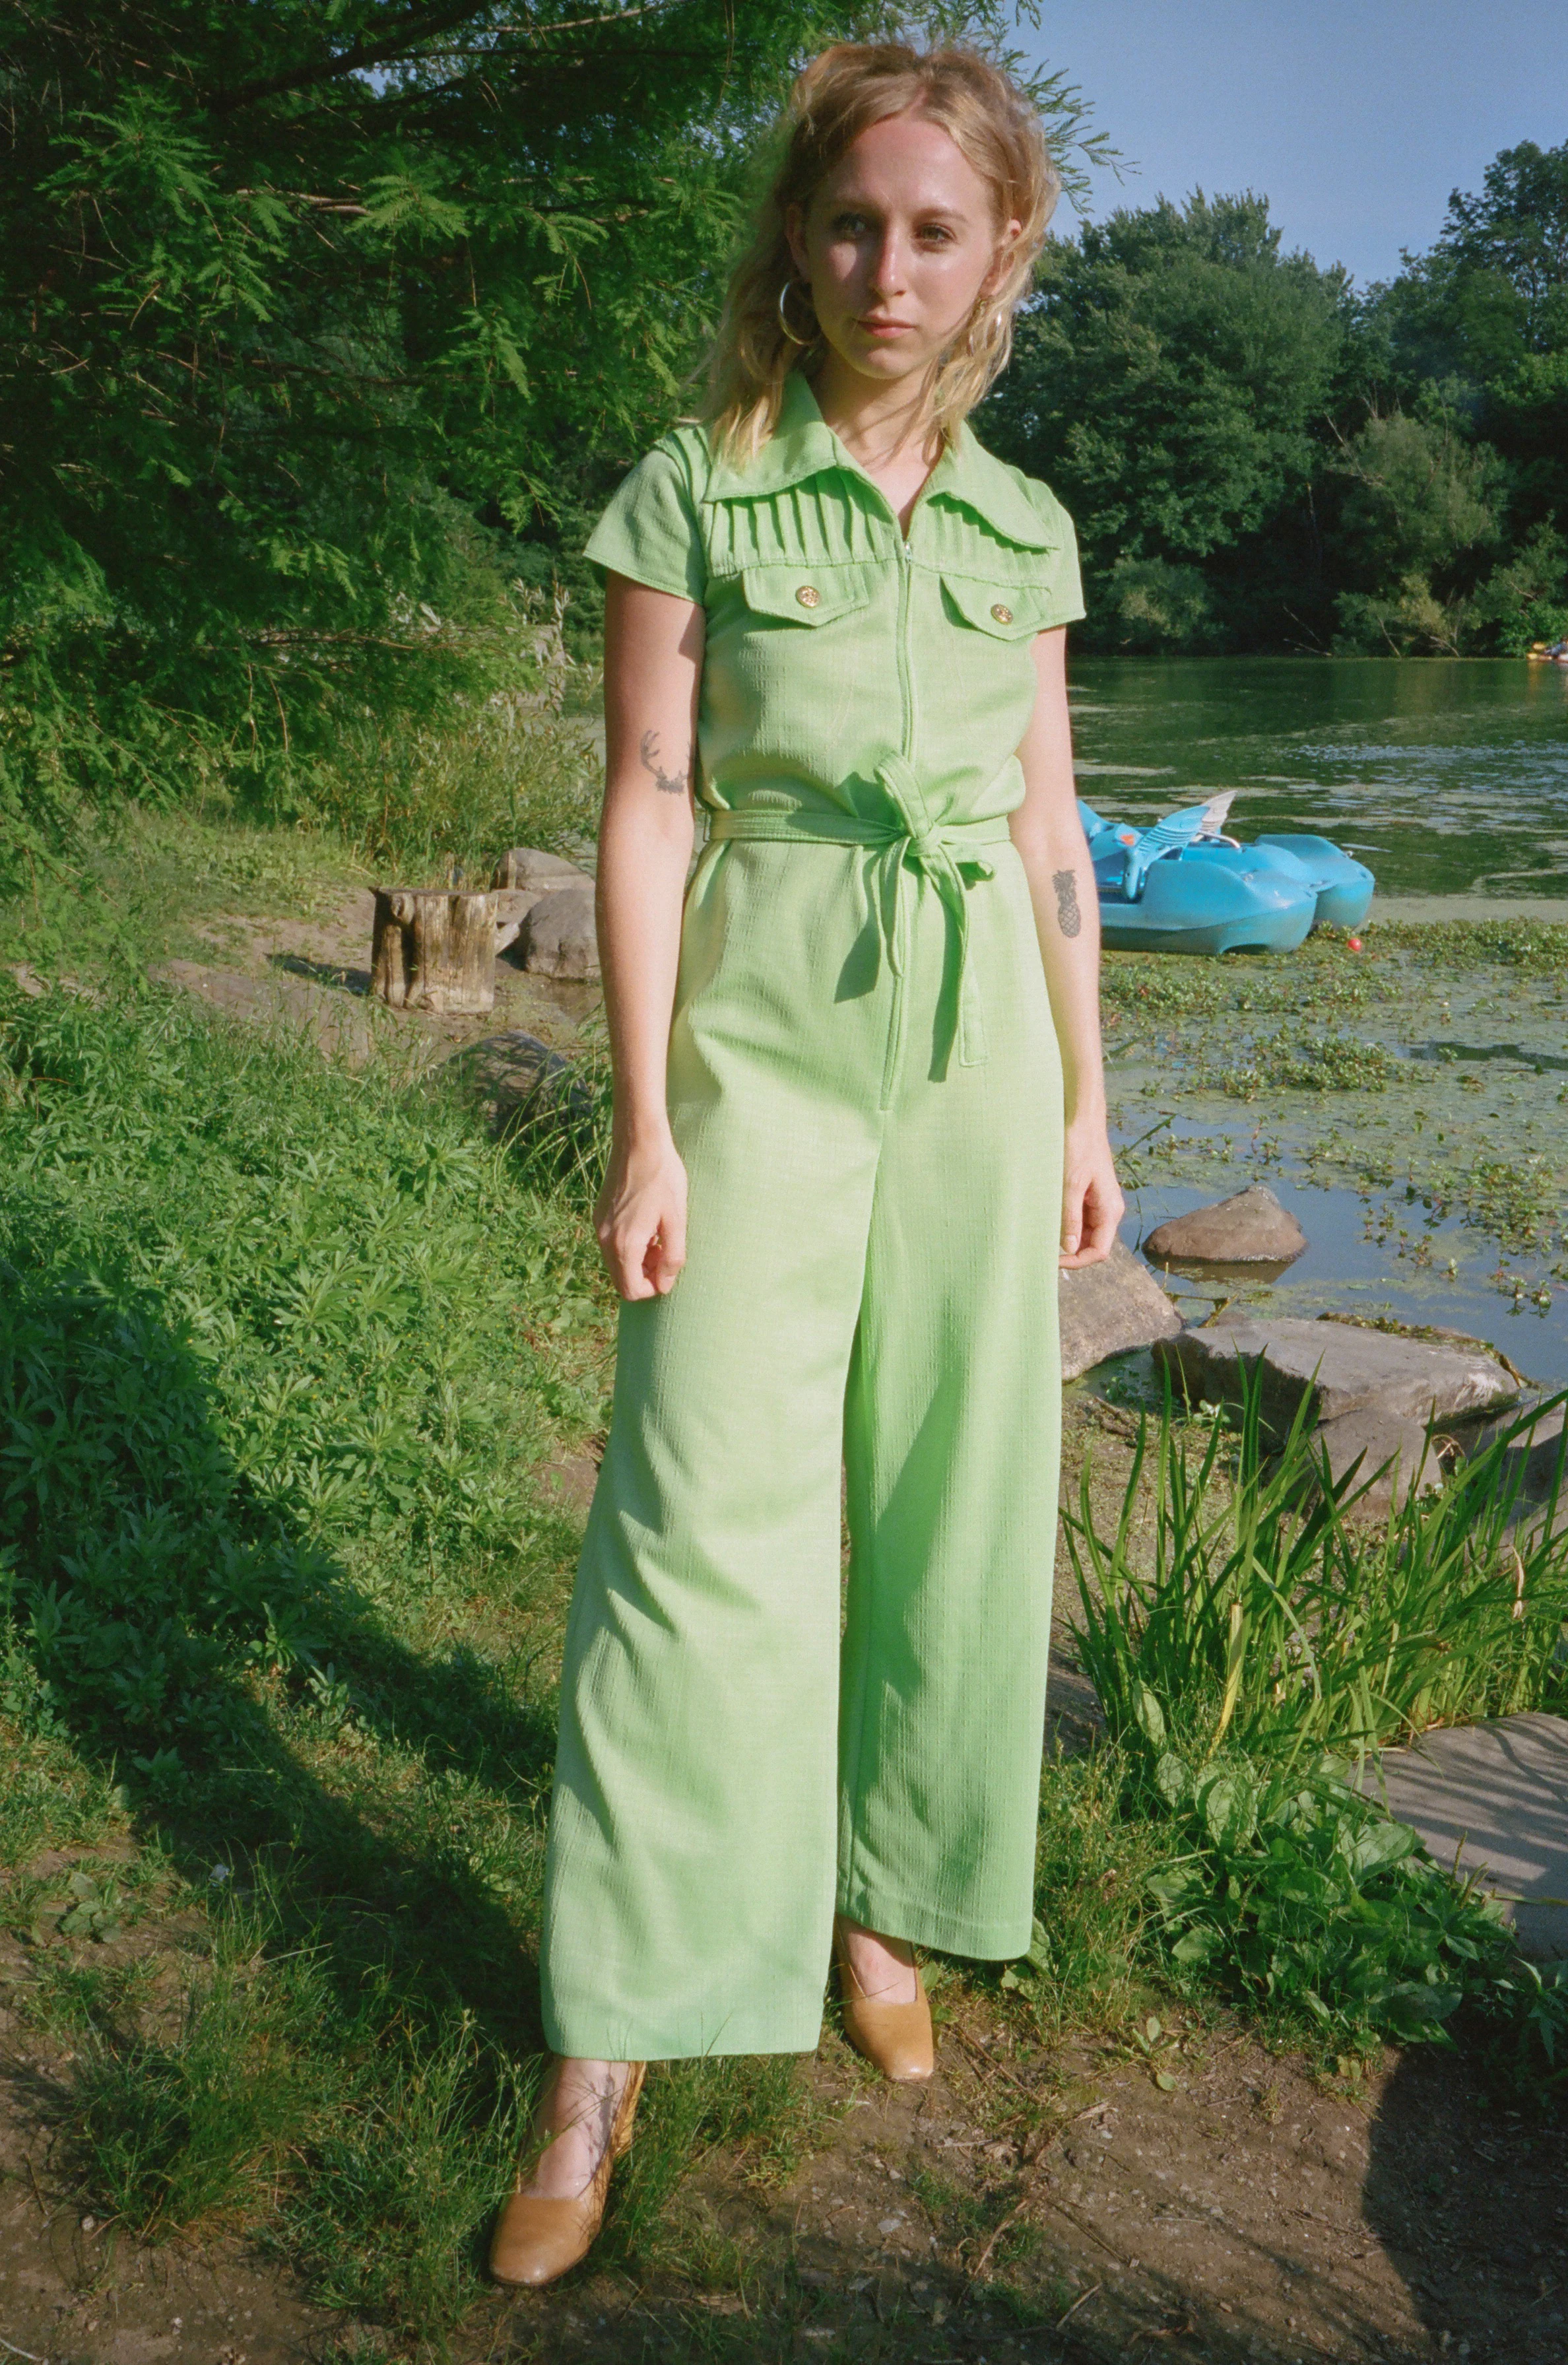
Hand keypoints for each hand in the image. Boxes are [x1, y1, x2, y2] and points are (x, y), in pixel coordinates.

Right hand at [594, 1130, 687, 1299]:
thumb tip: (664, 1285)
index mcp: (625, 1244)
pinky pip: (611, 1245)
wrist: (639, 1141)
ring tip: (657, 1237)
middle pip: (620, 1280)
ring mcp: (598, 1226)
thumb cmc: (663, 1177)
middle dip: (644, 1276)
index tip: (668, 1268)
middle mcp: (605, 1239)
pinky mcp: (599, 1215)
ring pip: (615, 1263)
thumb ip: (672, 1257)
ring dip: (637, 1260)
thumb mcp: (676, 1219)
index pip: (631, 1290)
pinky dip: (628, 1246)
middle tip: (664, 1252)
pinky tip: (646, 1224)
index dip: (653, 1287)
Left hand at [1059, 1117, 1123, 1268]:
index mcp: (1110, 1210)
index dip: (1077, 1262)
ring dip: (1066, 1237)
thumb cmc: (1078, 1147)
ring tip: (1044, 1233)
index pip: (1099, 1251)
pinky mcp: (1089, 1196)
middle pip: (1092, 1245)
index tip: (1053, 1261)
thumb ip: (1070, 1217)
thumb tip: (1069, 1248)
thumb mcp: (1070, 1184)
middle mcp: (1108, 1210)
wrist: (1082, 1121)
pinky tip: (1049, 1218)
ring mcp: (1099, 1204)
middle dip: (1071, 1252)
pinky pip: (1079, 1219)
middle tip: (1044, 1249)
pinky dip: (1065, 1223)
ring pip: (1085, 1234)